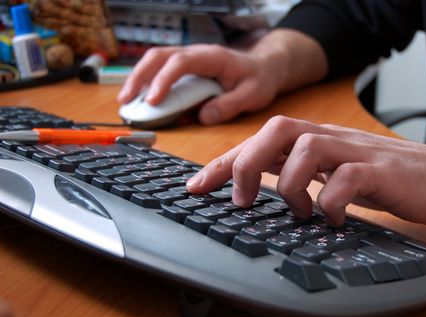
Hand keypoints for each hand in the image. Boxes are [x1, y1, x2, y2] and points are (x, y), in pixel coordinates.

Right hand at [118, 44, 281, 124]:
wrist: (263, 67)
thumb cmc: (258, 79)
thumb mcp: (252, 95)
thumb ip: (229, 105)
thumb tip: (203, 117)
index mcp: (212, 57)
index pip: (181, 63)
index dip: (163, 80)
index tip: (152, 101)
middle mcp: (196, 54)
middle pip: (159, 57)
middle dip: (138, 77)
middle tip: (126, 101)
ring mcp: (189, 60)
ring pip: (155, 62)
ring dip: (138, 80)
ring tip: (126, 103)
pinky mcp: (186, 70)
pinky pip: (161, 72)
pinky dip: (147, 84)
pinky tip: (140, 101)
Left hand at [187, 116, 425, 225]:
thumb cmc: (382, 177)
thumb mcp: (330, 173)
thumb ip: (297, 174)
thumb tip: (252, 190)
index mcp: (315, 140)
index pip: (260, 141)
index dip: (223, 162)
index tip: (195, 187)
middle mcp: (331, 139)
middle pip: (278, 130)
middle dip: (246, 163)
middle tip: (238, 199)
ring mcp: (356, 152)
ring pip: (308, 147)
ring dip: (290, 184)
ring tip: (298, 211)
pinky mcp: (382, 171)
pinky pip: (348, 177)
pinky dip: (331, 201)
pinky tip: (332, 218)